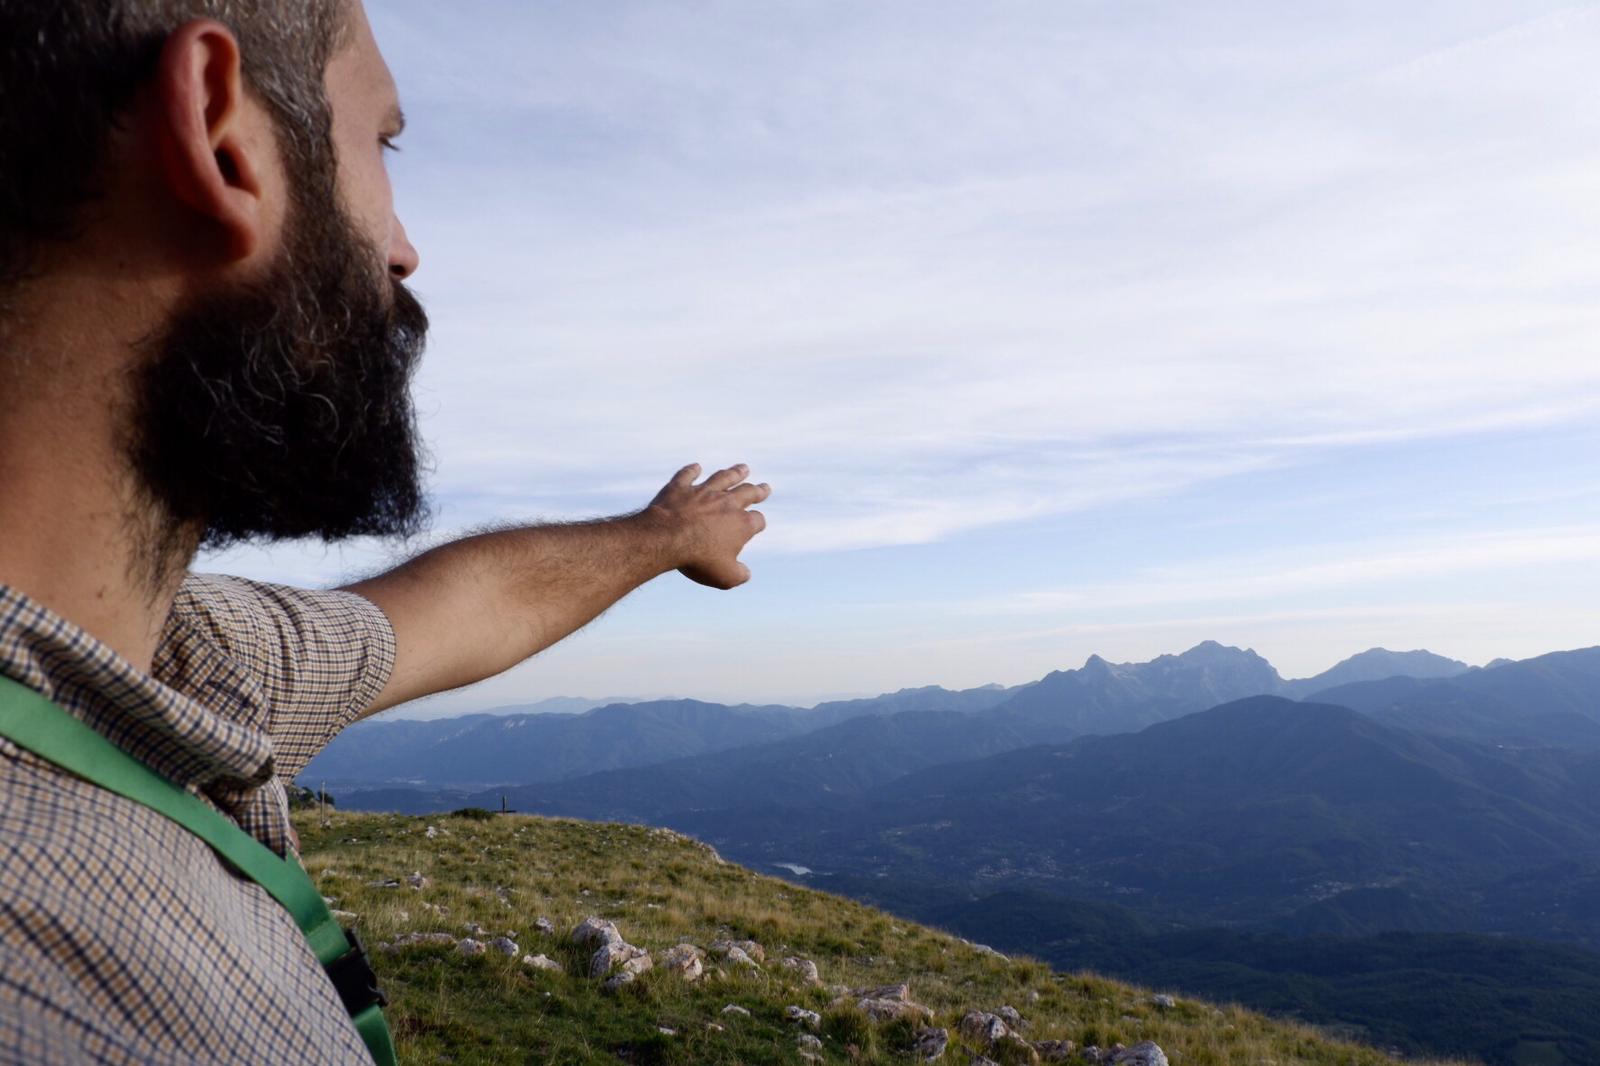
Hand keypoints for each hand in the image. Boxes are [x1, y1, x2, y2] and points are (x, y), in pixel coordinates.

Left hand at [642, 463, 769, 588]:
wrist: (666, 539)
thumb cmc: (698, 560)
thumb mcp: (725, 577)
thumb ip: (739, 575)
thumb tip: (745, 574)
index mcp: (741, 524)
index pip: (757, 521)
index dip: (758, 524)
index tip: (757, 526)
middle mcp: (726, 503)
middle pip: (747, 492)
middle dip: (758, 491)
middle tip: (764, 488)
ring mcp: (703, 492)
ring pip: (723, 478)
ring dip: (734, 473)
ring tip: (743, 469)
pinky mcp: (680, 488)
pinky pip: (688, 475)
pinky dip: (692, 470)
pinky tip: (696, 467)